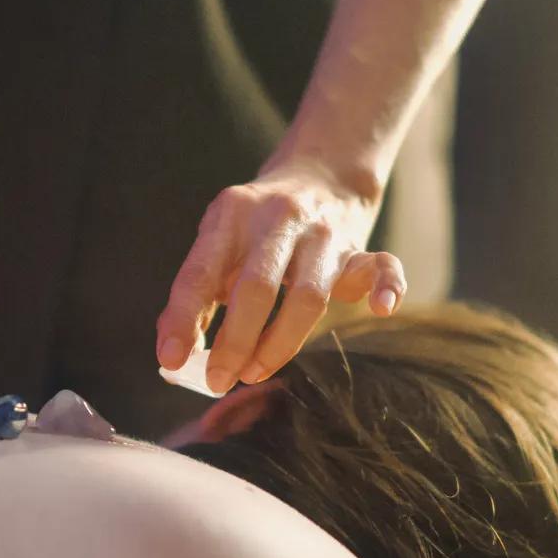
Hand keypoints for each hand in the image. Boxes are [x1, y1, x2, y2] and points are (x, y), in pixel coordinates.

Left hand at [156, 161, 406, 390]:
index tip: (170, 360)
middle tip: (218, 380)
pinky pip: (383, 266)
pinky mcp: (359, 249)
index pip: (201, 272)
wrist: (320, 176)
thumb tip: (174, 355)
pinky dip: (388, 287)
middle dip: (235, 342)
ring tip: (254, 372)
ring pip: (309, 296)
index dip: (183, 319)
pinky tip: (382, 309)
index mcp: (231, 214)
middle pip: (257, 287)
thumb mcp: (220, 245)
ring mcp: (323, 232)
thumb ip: (198, 294)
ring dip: (280, 343)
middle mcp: (279, 218)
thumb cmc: (256, 230)